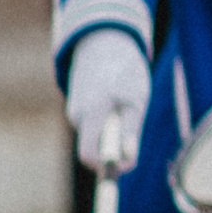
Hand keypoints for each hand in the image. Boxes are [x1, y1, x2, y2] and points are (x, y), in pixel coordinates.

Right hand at [66, 29, 148, 172]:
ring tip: (126, 108)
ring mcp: (74, 111)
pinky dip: (108, 123)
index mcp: (92, 113)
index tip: (124, 168)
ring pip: (97, 137)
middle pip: (95, 149)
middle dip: (114, 152)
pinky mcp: (77, 108)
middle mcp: (77, 115)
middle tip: (134, 143)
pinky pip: (95, 126)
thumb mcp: (137, 100)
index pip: (89, 154)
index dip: (105, 167)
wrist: (104, 45)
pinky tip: (116, 103)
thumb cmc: (126, 72)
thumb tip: (127, 161)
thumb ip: (131, 131)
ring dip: (114, 133)